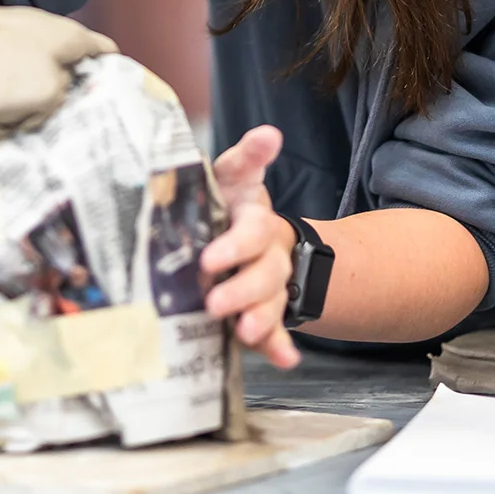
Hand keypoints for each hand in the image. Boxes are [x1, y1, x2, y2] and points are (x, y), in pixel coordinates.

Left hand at [200, 125, 298, 369]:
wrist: (246, 231)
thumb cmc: (228, 201)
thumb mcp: (232, 176)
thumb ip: (247, 157)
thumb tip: (270, 133)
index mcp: (255, 220)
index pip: (253, 229)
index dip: (235, 245)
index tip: (209, 260)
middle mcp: (268, 253)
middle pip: (266, 271)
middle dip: (243, 288)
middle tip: (214, 302)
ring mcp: (270, 285)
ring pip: (273, 302)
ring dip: (262, 318)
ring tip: (245, 331)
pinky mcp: (266, 311)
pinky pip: (278, 330)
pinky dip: (280, 346)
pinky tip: (285, 360)